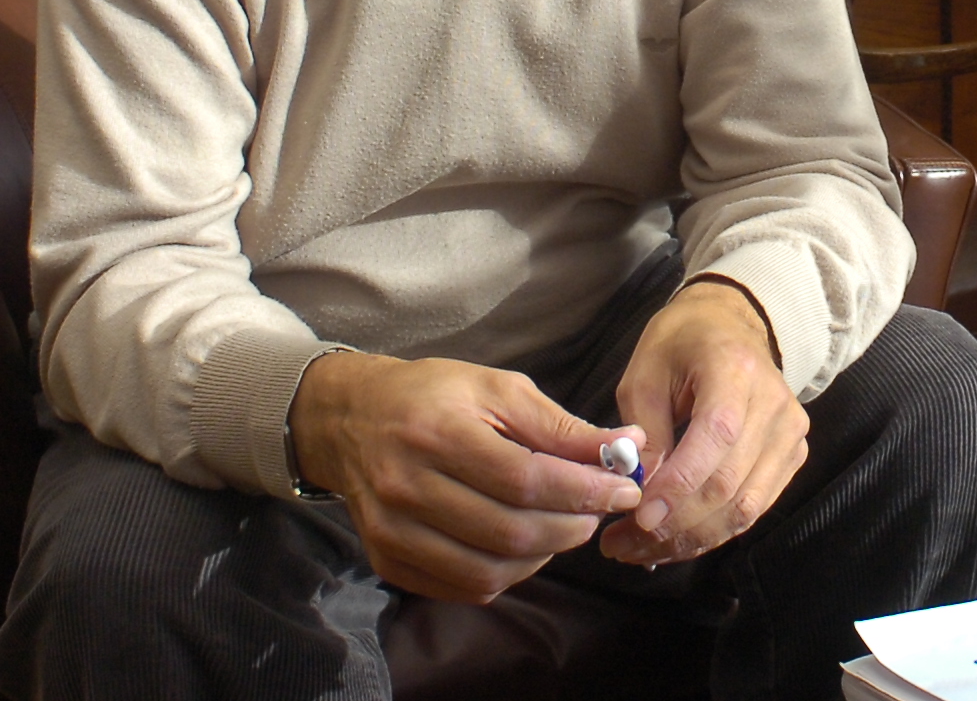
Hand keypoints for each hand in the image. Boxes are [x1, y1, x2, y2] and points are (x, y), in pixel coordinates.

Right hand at [288, 351, 644, 602]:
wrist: (351, 420)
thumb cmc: (433, 396)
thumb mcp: (496, 389)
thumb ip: (558, 424)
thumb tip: (625, 445)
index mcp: (436, 432)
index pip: (524, 479)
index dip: (583, 490)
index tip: (623, 489)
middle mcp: (406, 487)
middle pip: (509, 531)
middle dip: (570, 526)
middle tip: (597, 511)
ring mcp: (392, 530)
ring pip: (487, 571)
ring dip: (542, 555)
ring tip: (563, 526)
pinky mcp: (387, 560)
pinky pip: (461, 588)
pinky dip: (506, 575)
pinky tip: (523, 546)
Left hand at [603, 279, 808, 566]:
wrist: (729, 327)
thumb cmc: (679, 346)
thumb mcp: (644, 376)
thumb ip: (645, 434)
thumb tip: (642, 493)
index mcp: (735, 369)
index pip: (716, 436)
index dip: (679, 484)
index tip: (639, 516)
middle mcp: (774, 404)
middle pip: (730, 483)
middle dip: (674, 524)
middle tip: (621, 544)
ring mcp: (790, 433)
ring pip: (744, 507)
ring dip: (689, 539)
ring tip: (639, 550)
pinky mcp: (792, 455)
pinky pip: (754, 509)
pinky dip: (711, 532)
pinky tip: (674, 540)